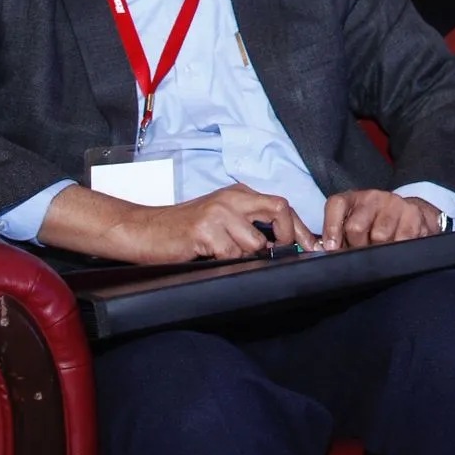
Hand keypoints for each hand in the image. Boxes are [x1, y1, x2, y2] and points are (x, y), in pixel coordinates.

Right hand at [118, 183, 318, 262]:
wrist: (144, 229)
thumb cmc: (183, 230)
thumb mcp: (220, 218)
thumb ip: (248, 224)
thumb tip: (282, 244)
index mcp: (239, 193)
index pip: (282, 205)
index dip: (300, 228)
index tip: (310, 247)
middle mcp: (232, 197)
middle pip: (280, 209)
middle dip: (288, 236)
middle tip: (280, 254)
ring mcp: (218, 211)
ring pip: (255, 242)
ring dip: (246, 256)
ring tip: (224, 254)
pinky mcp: (204, 230)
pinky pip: (231, 253)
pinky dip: (225, 261)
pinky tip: (208, 255)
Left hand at [320, 190, 441, 250]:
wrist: (410, 216)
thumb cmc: (373, 225)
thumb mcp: (350, 226)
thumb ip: (330, 239)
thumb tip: (312, 247)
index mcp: (352, 198)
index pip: (336, 205)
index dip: (331, 228)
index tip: (331, 248)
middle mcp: (372, 197)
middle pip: (356, 227)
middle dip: (357, 246)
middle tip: (362, 251)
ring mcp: (393, 203)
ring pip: (380, 236)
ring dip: (379, 250)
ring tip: (380, 249)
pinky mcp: (412, 214)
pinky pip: (401, 240)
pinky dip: (397, 249)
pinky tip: (396, 246)